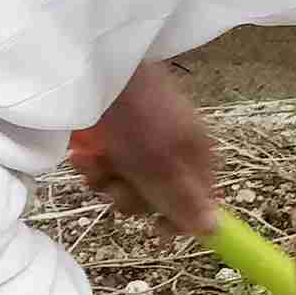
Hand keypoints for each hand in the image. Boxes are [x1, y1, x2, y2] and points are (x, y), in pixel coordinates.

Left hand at [68, 61, 218, 236]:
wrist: (93, 64)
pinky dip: (94, 167)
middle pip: (160, 198)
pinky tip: (82, 156)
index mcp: (197, 156)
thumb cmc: (136, 112)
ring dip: (108, 182)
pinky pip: (107, 168)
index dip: (181, 217)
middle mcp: (173, 153)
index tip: (159, 229)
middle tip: (117, 183)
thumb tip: (213, 231)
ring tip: (93, 163)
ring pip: (129, 185)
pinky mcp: (114, 139)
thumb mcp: (161, 161)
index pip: (201, 200)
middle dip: (133, 196)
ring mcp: (142, 146)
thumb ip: (183, 197)